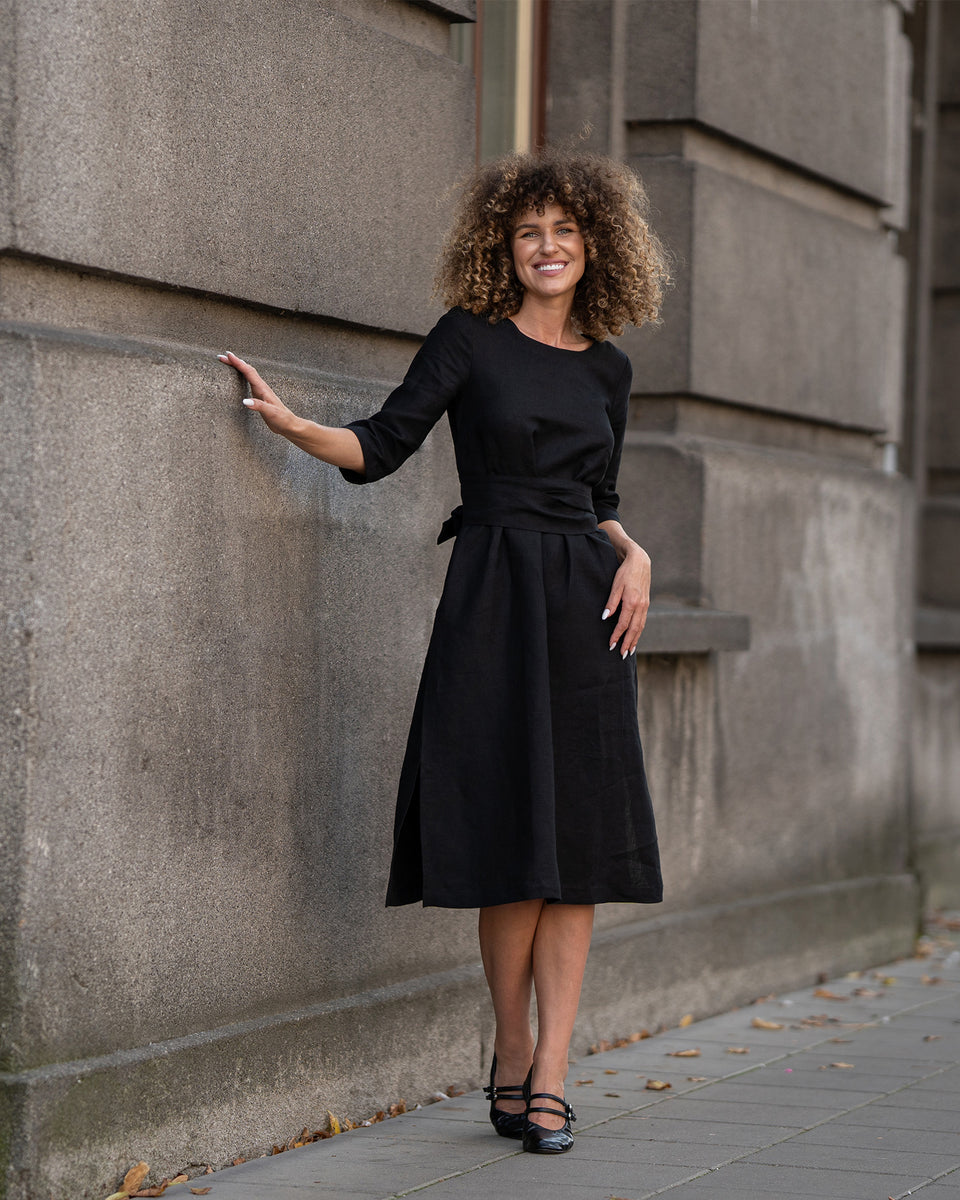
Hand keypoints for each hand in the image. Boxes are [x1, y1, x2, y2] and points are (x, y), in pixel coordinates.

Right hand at [218, 351, 298, 436]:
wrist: (289, 424)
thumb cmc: (282, 419)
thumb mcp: (270, 413)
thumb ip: (258, 406)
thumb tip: (245, 401)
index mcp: (263, 389)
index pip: (249, 372)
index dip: (238, 363)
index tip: (228, 355)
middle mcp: (262, 387)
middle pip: (247, 370)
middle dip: (235, 362)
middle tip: (222, 357)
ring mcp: (261, 391)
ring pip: (248, 374)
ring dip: (238, 366)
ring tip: (228, 362)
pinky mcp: (260, 396)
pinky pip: (250, 381)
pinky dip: (243, 375)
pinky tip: (239, 376)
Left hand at [602, 543, 650, 658]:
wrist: (640, 561)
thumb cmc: (625, 572)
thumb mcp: (615, 586)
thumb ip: (611, 603)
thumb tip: (605, 618)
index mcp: (631, 602)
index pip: (623, 624)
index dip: (617, 636)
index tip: (611, 645)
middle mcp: (641, 606)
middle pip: (634, 629)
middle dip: (628, 643)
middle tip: (622, 655)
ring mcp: (645, 605)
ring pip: (640, 627)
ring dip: (635, 640)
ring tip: (629, 651)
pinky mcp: (646, 603)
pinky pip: (643, 621)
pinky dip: (639, 631)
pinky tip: (635, 637)